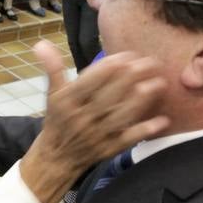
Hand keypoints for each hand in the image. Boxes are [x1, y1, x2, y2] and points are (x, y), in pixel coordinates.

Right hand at [19, 42, 169, 202]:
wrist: (56, 159)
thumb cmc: (58, 121)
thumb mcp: (53, 95)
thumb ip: (53, 69)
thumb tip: (40, 43)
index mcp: (67, 102)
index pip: (89, 82)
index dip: (109, 68)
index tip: (127, 55)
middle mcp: (82, 118)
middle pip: (108, 96)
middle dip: (130, 78)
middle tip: (149, 63)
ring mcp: (97, 135)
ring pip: (120, 116)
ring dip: (141, 100)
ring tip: (159, 83)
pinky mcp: (109, 149)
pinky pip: (128, 139)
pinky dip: (144, 130)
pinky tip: (162, 120)